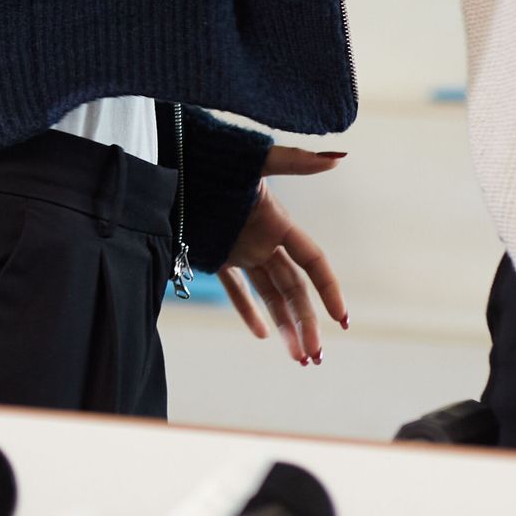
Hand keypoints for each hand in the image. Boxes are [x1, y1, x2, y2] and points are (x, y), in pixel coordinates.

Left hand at [217, 145, 348, 367]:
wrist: (173, 162)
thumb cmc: (215, 157)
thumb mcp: (256, 160)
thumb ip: (296, 161)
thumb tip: (339, 158)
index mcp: (279, 222)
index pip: (312, 262)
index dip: (329, 289)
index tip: (342, 319)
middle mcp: (265, 240)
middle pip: (294, 289)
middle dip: (307, 323)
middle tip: (316, 357)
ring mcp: (243, 251)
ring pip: (270, 295)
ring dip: (286, 325)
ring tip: (300, 358)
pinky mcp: (218, 257)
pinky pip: (237, 291)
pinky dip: (249, 312)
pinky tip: (263, 336)